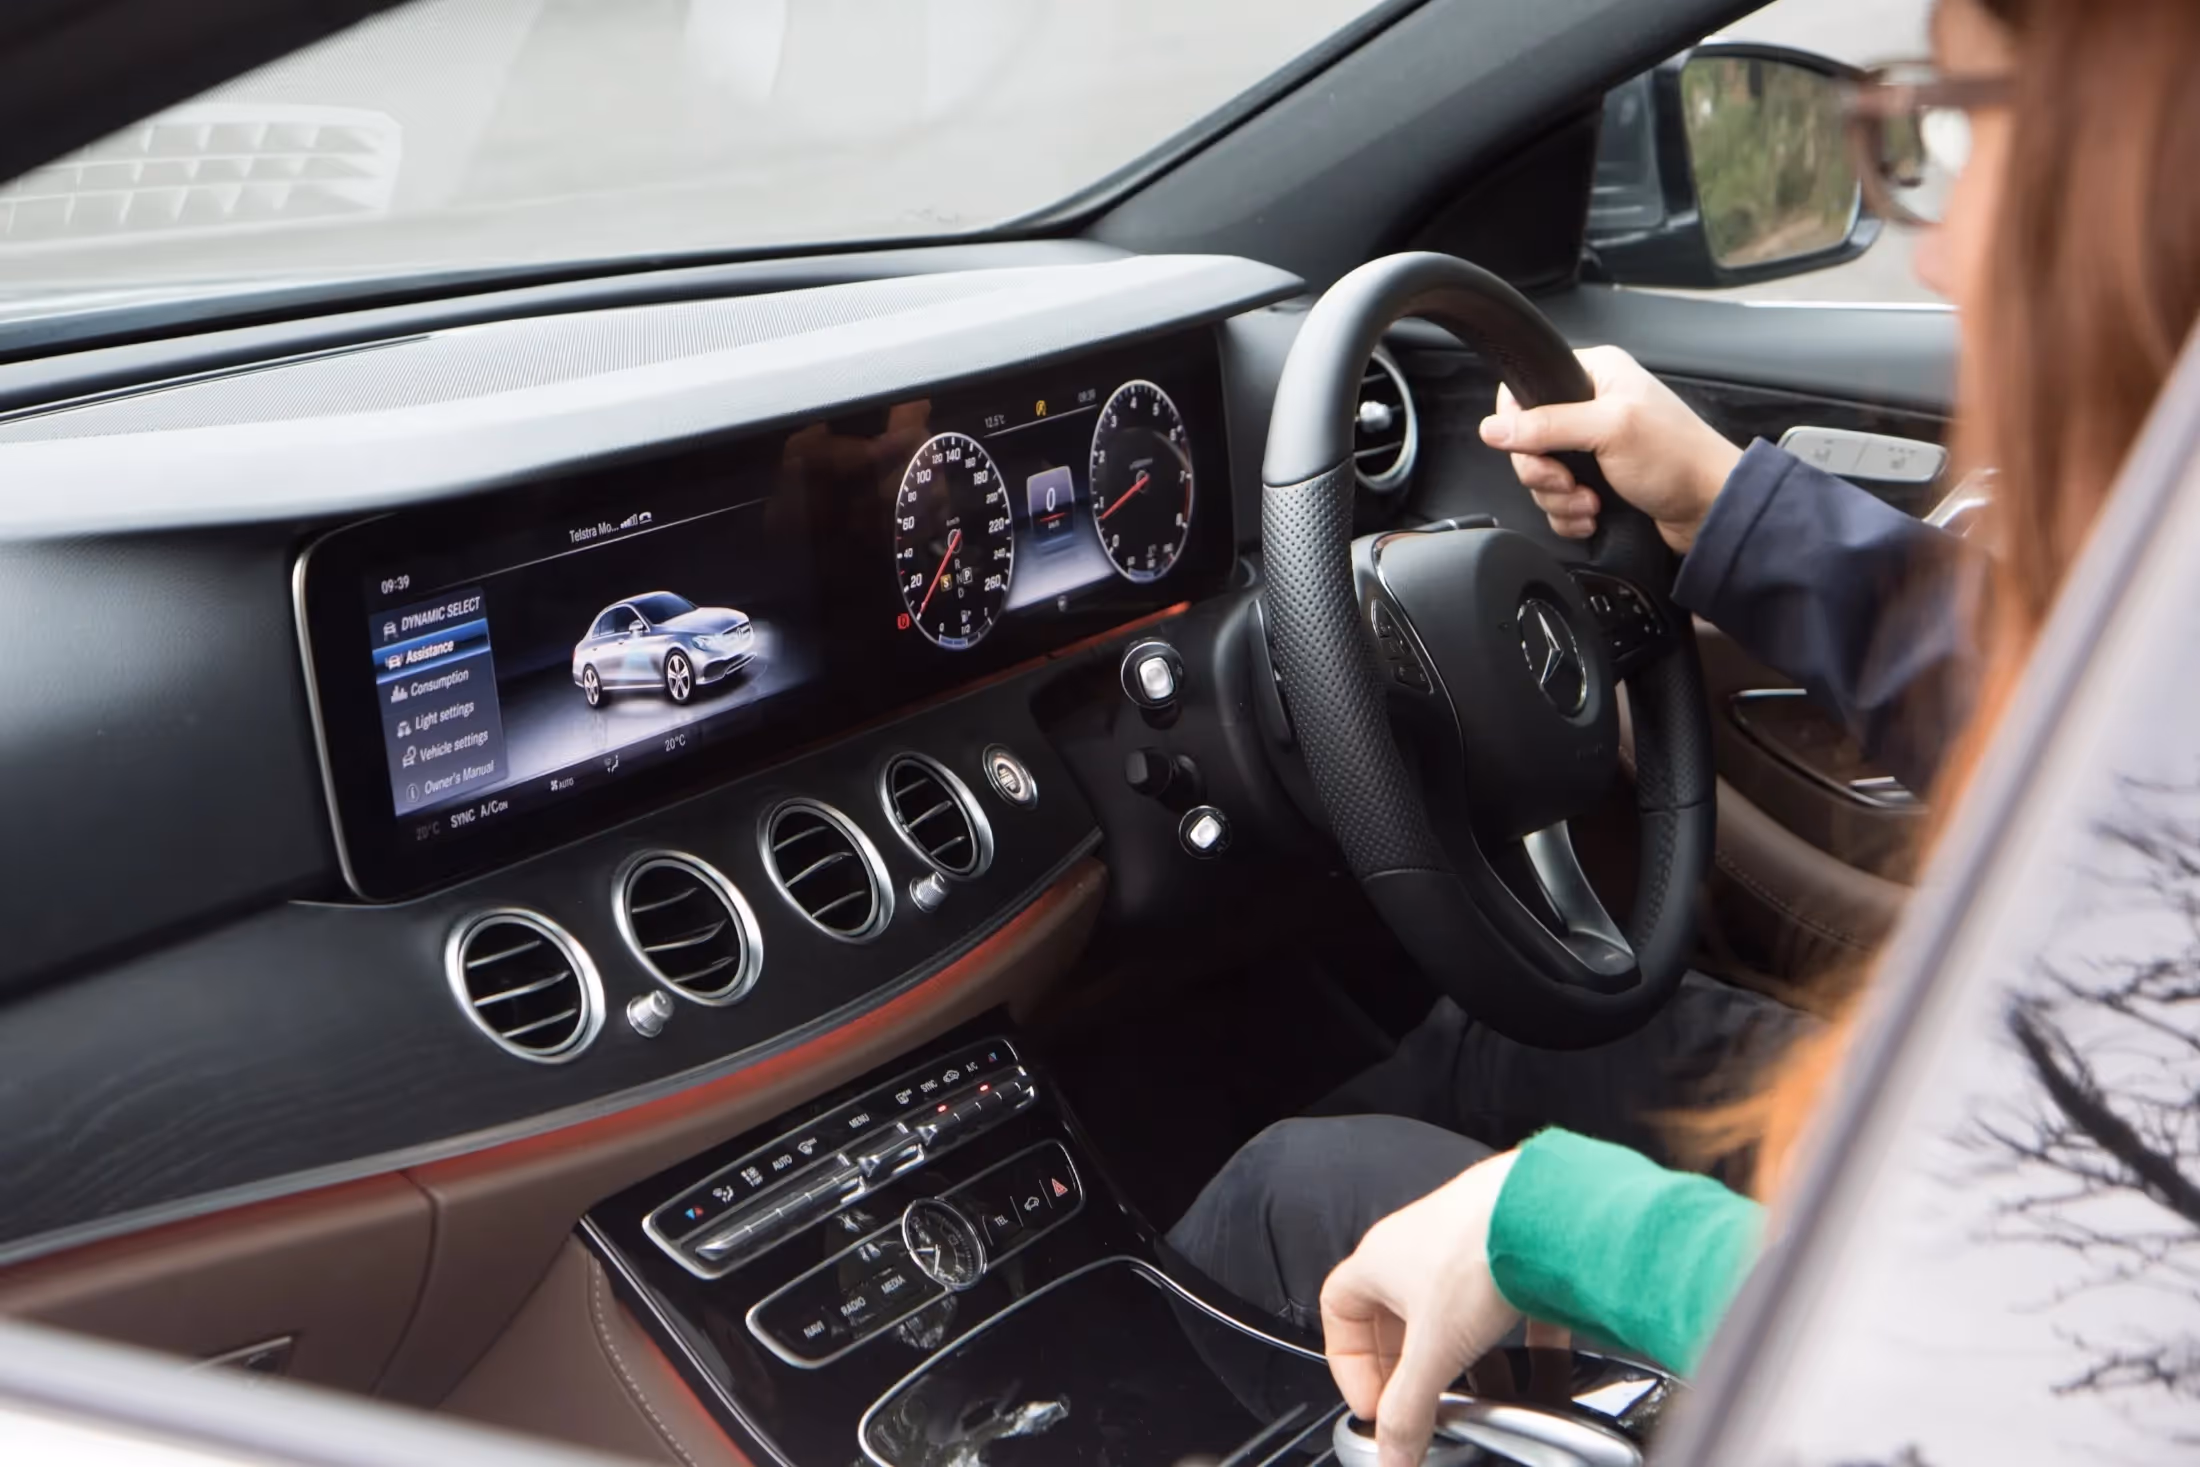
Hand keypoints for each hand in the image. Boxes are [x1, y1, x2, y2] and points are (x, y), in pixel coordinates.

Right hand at [1320, 1151, 1522, 1466]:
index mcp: (1378, 1261)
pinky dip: (1524, 1348)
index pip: (1339, 1310)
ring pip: (1457, 1316)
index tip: (1374, 1401)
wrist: (1549, 1208)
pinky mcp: (1516, 1252)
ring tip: (1491, 1401)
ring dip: (1470, 1364)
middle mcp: (1417, 1248)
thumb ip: (1408, 1409)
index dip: (1349, 1362)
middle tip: (1427, 1407)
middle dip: (1412, 1370)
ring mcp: (1467, 1247)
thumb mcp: (1433, 1351)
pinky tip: (1544, 1378)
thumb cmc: (1479, 1250)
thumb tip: (1392, 1453)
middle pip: (1397, 1318)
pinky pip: (1511, 1307)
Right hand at [1478, 346, 1740, 554]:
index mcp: (1594, 374)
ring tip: (1592, 502)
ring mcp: (1592, 447)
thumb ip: (1547, 426)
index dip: (1518, 426)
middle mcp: (1590, 406)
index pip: (1524, 391)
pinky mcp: (1595, 481)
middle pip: (1526, 442)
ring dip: (1560, 500)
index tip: (1535, 449)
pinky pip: (1557, 502)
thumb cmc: (1679, 459)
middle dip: (1543, 473)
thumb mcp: (1610, 430)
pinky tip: (1595, 515)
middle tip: (1569, 481)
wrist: (1710, 509)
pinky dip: (1570, 516)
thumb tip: (1493, 428)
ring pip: (1540, 478)